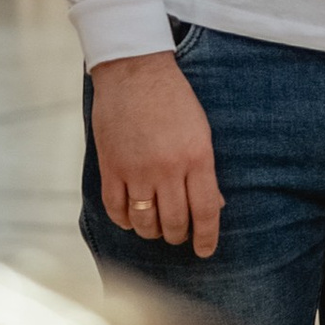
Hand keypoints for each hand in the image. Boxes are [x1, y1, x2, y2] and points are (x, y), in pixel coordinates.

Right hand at [90, 50, 222, 257]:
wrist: (134, 72)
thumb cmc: (174, 99)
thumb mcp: (202, 131)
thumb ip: (205, 170)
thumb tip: (214, 206)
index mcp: (197, 158)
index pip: (206, 211)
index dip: (207, 237)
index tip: (206, 251)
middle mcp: (167, 169)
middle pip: (174, 221)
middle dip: (178, 236)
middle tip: (179, 236)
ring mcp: (136, 170)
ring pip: (144, 221)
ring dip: (152, 232)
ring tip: (156, 229)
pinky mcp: (111, 167)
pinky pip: (116, 209)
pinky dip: (125, 220)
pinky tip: (132, 219)